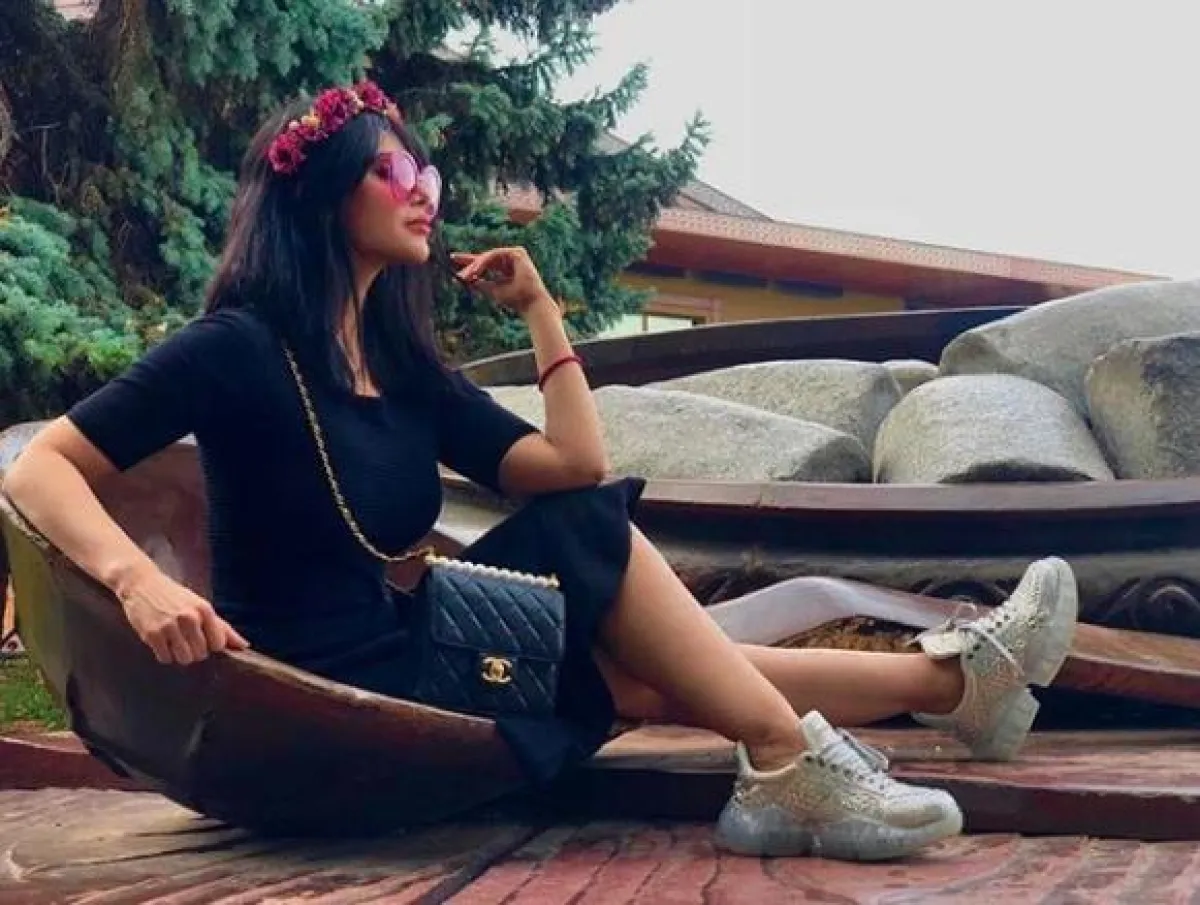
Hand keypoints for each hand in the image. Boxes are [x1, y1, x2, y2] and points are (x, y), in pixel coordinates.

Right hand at [116, 567, 249, 665]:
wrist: (142, 584)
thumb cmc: (175, 597)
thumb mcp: (201, 606)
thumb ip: (223, 627)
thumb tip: (245, 645)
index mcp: (204, 610)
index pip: (218, 644)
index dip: (211, 645)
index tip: (202, 638)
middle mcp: (189, 617)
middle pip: (201, 654)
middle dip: (194, 651)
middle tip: (185, 639)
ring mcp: (169, 626)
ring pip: (184, 659)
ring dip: (179, 655)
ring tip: (174, 641)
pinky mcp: (152, 634)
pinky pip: (165, 658)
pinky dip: (164, 654)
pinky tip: (162, 642)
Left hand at [451, 247, 557, 315]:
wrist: (530, 304)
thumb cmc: (516, 300)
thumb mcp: (493, 290)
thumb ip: (481, 284)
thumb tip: (465, 279)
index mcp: (506, 268)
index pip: (486, 263)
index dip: (470, 261)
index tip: (454, 259)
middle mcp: (510, 259)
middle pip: (486, 257)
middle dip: (470, 261)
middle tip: (453, 259)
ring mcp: (515, 255)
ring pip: (489, 256)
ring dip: (476, 264)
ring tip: (465, 273)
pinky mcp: (517, 253)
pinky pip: (495, 254)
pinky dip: (484, 262)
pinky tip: (476, 269)